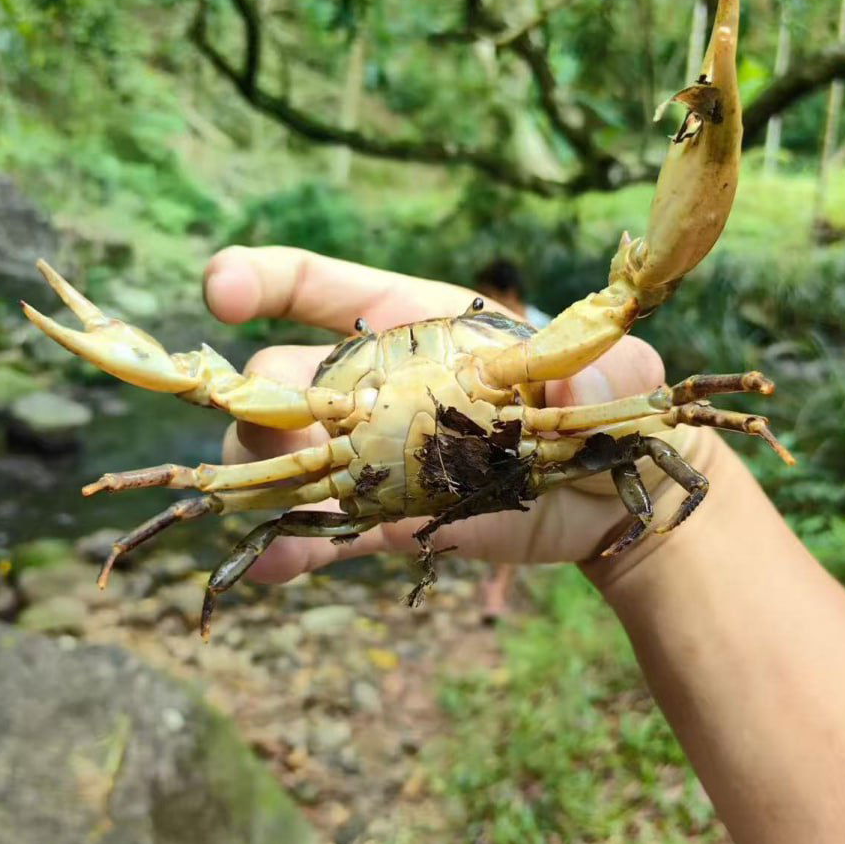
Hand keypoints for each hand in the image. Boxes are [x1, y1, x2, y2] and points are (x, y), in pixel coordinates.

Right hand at [204, 246, 701, 583]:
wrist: (612, 493)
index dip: (262, 279)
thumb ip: (609, 369)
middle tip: (291, 434)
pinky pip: (326, 527)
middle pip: (288, 376)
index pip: (321, 287)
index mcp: (420, 323)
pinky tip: (267, 564)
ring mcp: (376, 451)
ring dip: (264, 472)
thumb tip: (568, 392)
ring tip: (262, 502)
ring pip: (289, 453)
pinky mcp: (388, 514)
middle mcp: (381, 382)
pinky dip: (293, 544)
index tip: (220, 292)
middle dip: (268, 397)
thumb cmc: (610, 405)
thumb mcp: (624, 373)